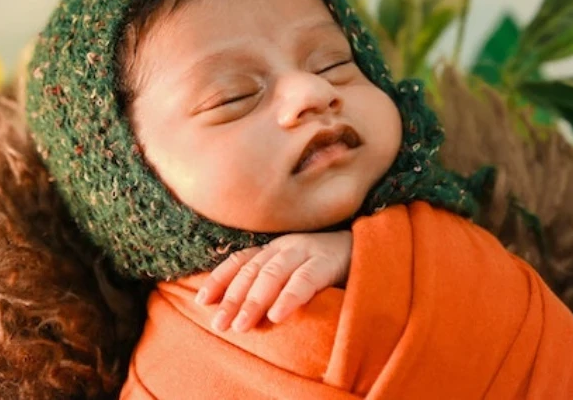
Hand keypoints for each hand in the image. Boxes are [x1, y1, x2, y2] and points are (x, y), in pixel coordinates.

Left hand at [195, 230, 351, 332]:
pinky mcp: (329, 262)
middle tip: (219, 325)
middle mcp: (286, 246)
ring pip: (274, 274)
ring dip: (255, 300)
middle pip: (252, 270)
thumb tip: (236, 311)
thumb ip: (269, 283)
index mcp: (274, 248)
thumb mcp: (293, 271)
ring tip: (242, 326)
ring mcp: (307, 251)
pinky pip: (306, 279)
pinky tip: (278, 316)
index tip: (201, 301)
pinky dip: (289, 297)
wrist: (371, 249)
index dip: (219, 279)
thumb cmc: (326, 268)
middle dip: (232, 298)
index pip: (240, 261)